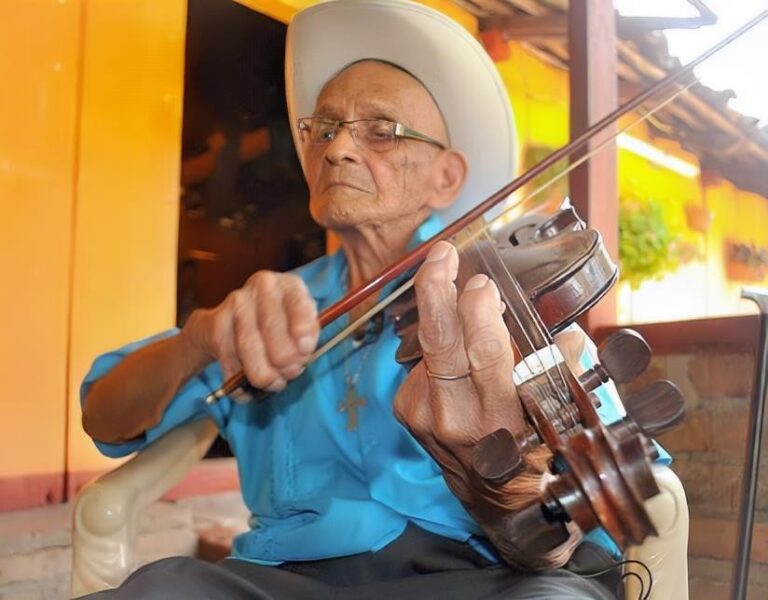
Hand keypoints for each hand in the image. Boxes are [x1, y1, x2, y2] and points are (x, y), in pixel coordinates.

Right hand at [184, 271, 318, 392]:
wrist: (232, 316)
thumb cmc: (279, 321)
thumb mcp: (301, 322)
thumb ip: (308, 334)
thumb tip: (302, 353)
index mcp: (288, 285)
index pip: (298, 304)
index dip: (303, 331)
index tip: (306, 352)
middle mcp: (261, 287)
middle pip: (272, 329)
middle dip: (285, 361)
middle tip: (291, 373)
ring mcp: (236, 302)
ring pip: (249, 348)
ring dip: (264, 374)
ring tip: (275, 383)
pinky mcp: (216, 323)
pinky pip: (230, 360)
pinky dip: (240, 382)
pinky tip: (249, 387)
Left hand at [394, 241, 582, 568]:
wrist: (496, 503)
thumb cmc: (535, 455)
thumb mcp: (560, 422)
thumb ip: (564, 375)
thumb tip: (569, 337)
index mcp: (499, 419)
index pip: (484, 356)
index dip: (479, 314)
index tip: (483, 283)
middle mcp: (455, 418)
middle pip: (438, 341)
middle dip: (436, 288)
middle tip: (444, 252)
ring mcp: (424, 415)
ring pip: (428, 346)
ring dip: (437, 307)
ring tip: (446, 272)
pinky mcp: (407, 410)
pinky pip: (422, 361)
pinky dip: (439, 342)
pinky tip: (453, 339)